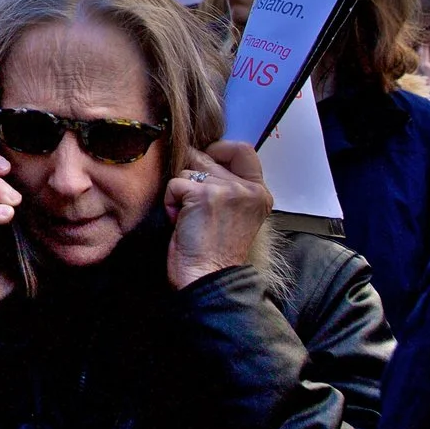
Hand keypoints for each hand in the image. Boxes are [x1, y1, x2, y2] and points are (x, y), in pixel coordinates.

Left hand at [164, 140, 271, 289]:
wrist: (208, 278)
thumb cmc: (214, 251)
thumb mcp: (234, 214)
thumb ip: (228, 185)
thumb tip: (199, 155)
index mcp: (260, 193)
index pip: (242, 150)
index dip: (219, 151)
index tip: (206, 167)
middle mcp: (248, 188)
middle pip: (206, 157)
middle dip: (191, 177)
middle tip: (194, 208)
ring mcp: (228, 190)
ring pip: (187, 169)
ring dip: (180, 193)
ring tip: (189, 218)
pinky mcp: (204, 195)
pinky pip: (174, 184)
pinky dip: (170, 203)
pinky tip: (179, 222)